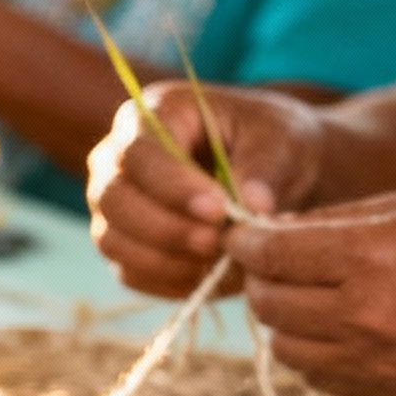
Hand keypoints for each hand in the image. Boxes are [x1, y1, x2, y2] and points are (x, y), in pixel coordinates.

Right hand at [88, 84, 328, 297]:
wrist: (279, 175)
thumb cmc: (276, 144)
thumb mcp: (283, 141)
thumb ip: (266, 168)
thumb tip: (253, 206)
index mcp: (155, 113)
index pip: (140, 151)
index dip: (172, 185)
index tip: (218, 210)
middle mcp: (118, 158)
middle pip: (113, 198)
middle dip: (164, 227)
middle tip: (217, 242)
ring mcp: (115, 206)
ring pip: (112, 240)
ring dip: (164, 260)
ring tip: (220, 261)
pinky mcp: (124, 245)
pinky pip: (129, 273)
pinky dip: (168, 282)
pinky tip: (211, 275)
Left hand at [229, 193, 395, 395]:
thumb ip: (335, 222)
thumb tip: (270, 233)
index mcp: (371, 258)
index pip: (271, 254)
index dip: (246, 243)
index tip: (242, 237)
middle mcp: (364, 316)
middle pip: (268, 303)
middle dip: (263, 278)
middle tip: (278, 264)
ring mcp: (370, 365)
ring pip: (282, 346)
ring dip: (285, 320)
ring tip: (314, 298)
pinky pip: (315, 375)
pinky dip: (314, 351)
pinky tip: (343, 329)